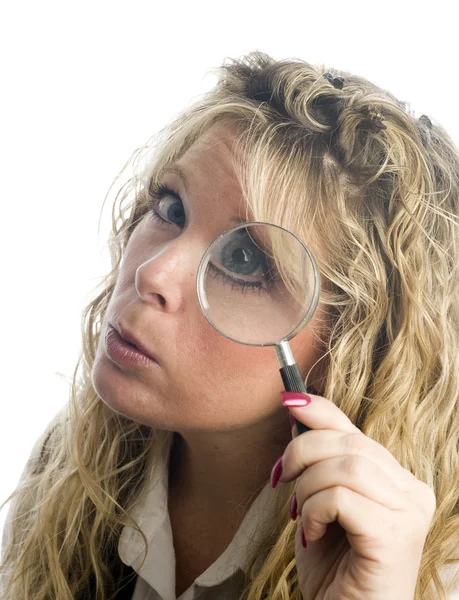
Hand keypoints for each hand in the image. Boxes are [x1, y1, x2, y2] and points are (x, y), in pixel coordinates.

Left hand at [271, 393, 435, 599]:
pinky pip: (341, 497)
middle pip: (349, 441)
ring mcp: (409, 513)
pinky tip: (312, 534)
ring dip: (308, 487)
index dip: (320, 409)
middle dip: (302, 452)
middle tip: (280, 478)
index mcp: (396, 480)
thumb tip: (297, 412)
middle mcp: (411, 491)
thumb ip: (320, 462)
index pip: (356, 429)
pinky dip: (314, 510)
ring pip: (346, 466)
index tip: (288, 400)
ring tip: (302, 515)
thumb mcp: (321, 502)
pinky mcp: (395, 535)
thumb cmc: (333, 566)